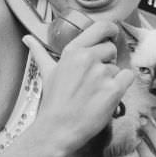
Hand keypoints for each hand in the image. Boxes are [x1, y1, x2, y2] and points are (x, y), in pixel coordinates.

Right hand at [24, 22, 134, 155]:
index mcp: (73, 51)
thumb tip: (27, 39)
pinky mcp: (114, 89)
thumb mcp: (47, 72)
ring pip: (117, 67)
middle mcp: (88, 58)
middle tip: (94, 79)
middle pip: (111, 49)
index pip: (100, 27)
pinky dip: (122, 85)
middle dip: (107, 61)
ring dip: (111, 78)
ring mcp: (102, 73)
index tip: (113, 33)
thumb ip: (40, 52)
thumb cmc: (53, 101)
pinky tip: (108, 95)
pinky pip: (128, 77)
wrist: (58, 129)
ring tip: (94, 93)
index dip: (111, 29)